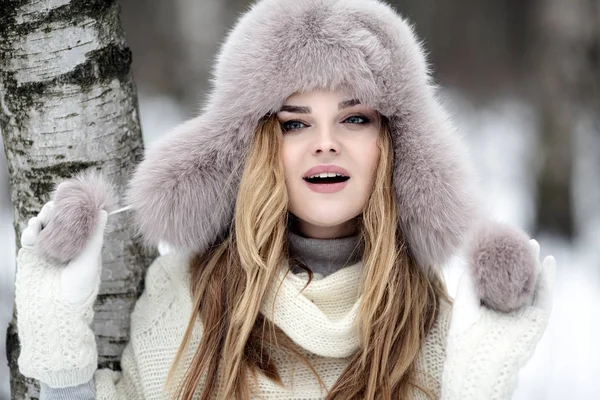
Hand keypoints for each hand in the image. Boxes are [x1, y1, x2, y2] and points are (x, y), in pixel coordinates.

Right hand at [20, 196, 107, 304]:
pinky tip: (36, 228)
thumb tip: (104, 211)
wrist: (57, 307)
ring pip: (42, 224)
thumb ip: (95, 234)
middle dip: (56, 207)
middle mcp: (63, 244)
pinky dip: (31, 228)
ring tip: (48, 215)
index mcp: (79, 244)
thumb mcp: (91, 256)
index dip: (72, 205)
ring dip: (44, 215)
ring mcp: (46, 248)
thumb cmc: (80, 286)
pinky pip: (29, 235)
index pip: (75, 219)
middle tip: (57, 201)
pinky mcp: (30, 254)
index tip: (70, 190)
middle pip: (57, 218)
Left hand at [441, 239, 555, 398]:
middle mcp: (508, 310)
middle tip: (520, 239)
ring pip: (531, 286)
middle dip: (519, 261)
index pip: (498, 280)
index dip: (500, 263)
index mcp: (490, 307)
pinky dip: (547, 280)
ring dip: (534, 266)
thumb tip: (468, 261)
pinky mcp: (536, 322)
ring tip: (533, 245)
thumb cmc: (464, 339)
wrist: (477, 364)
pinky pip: (544, 298)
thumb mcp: (463, 306)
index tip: (499, 243)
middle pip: (517, 281)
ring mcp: (523, 316)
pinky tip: (547, 263)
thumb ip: (467, 285)